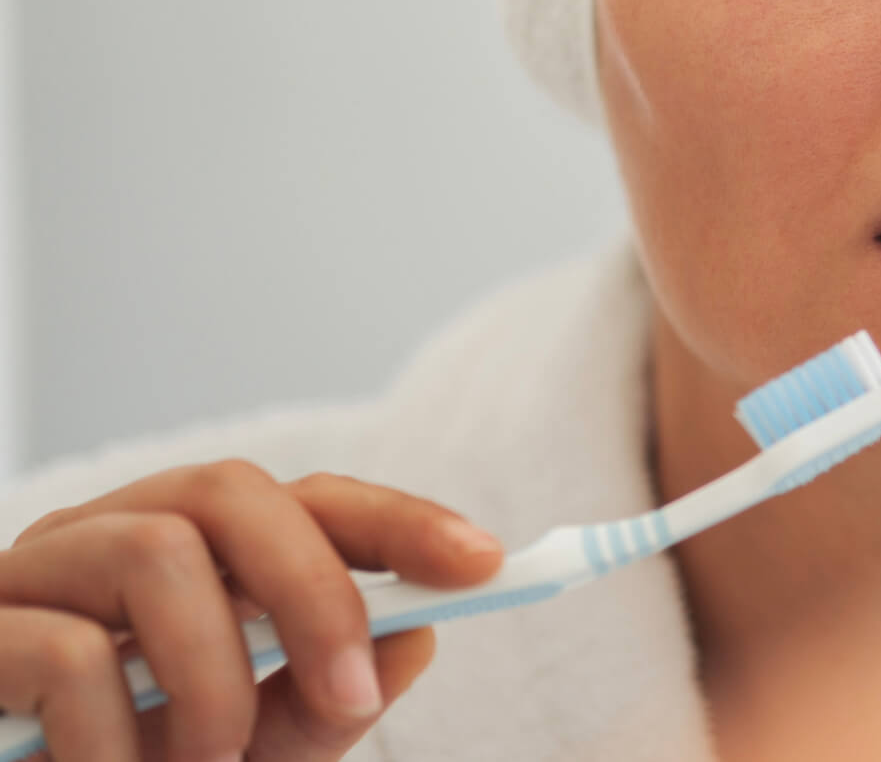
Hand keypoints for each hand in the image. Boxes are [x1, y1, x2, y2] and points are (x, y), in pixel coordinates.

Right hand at [0, 460, 504, 759]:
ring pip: (156, 552)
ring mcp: (33, 572)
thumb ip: (324, 703)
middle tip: (349, 697)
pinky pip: (69, 654)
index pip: (310, 500)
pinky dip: (116, 735)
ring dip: (210, 673)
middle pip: (235, 494)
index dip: (401, 521)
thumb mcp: (245, 749)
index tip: (486, 561)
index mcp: (191, 553)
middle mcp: (112, 535)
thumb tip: (420, 638)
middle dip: (316, 592)